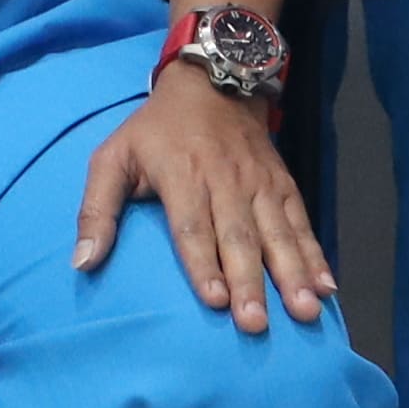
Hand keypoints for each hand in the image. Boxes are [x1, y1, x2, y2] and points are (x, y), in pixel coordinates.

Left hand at [72, 69, 334, 330]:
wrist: (213, 83)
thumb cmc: (155, 131)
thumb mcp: (113, 157)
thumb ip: (95, 210)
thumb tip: (81, 263)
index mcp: (182, 176)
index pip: (193, 227)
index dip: (203, 265)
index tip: (214, 302)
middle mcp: (226, 181)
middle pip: (239, 237)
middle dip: (250, 283)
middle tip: (256, 325)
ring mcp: (260, 184)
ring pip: (278, 233)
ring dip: (293, 274)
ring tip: (304, 311)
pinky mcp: (283, 185)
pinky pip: (301, 223)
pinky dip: (316, 255)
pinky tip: (327, 287)